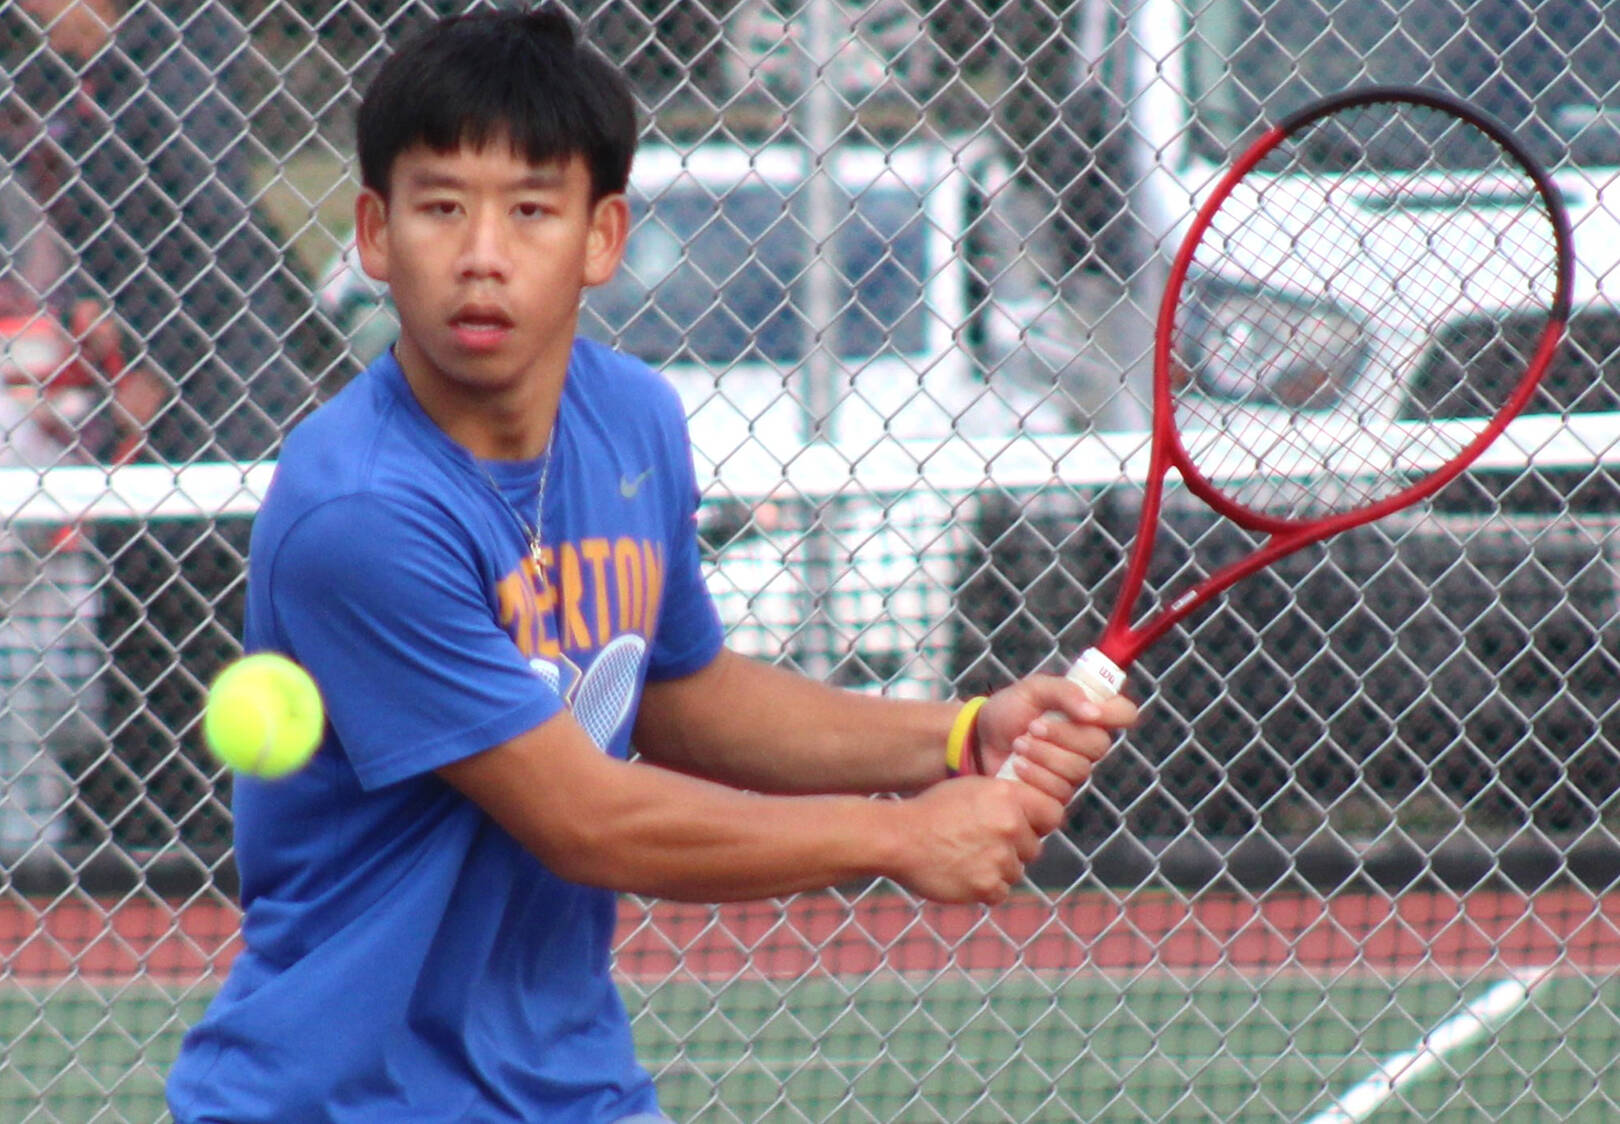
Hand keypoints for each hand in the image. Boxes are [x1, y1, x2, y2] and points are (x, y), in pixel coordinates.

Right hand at [886, 778, 1061, 904]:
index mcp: (1008, 797)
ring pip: (1015, 871)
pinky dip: (983, 888)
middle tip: (981, 844)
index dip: (1040, 823)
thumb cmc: (932, 810)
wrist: (898, 838)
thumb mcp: (973, 789)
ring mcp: (999, 858)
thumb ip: (1007, 800)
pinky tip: (961, 873)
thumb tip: (1033, 814)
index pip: (1052, 814)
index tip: (1025, 828)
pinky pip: (999, 892)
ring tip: (964, 857)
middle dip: (1013, 850)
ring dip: (996, 869)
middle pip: (1033, 848)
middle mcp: (1009, 826)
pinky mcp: (986, 886)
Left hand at [975, 677, 1137, 809]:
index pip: (1124, 713)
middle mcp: (1087, 743)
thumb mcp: (1033, 689)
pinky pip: (1060, 791)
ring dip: (1044, 754)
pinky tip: (1016, 765)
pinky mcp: (1056, 794)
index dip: (1115, 714)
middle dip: (1062, 735)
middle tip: (1032, 726)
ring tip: (1018, 744)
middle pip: (1099, 745)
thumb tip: (1093, 712)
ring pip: (1078, 769)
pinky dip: (1034, 775)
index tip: (1090, 713)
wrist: (977, 739)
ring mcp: (1073, 771)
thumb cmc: (1008, 711)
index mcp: (1088, 712)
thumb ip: (1064, 692)